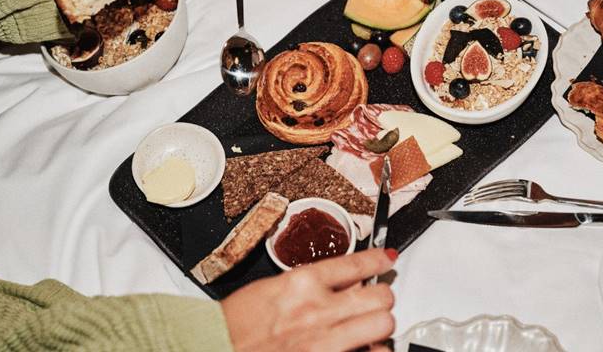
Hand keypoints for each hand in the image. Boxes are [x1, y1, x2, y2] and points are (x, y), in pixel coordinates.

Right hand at [221, 248, 396, 351]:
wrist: (216, 348)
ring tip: (371, 328)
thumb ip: (310, 285)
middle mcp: (317, 310)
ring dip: (379, 327)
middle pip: (380, 296)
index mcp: (301, 283)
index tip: (386, 259)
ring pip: (382, 325)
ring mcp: (325, 341)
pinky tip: (363, 348)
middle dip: (381, 298)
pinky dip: (371, 351)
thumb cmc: (237, 324)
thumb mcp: (272, 289)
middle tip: (376, 301)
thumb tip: (345, 282)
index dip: (378, 261)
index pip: (356, 264)